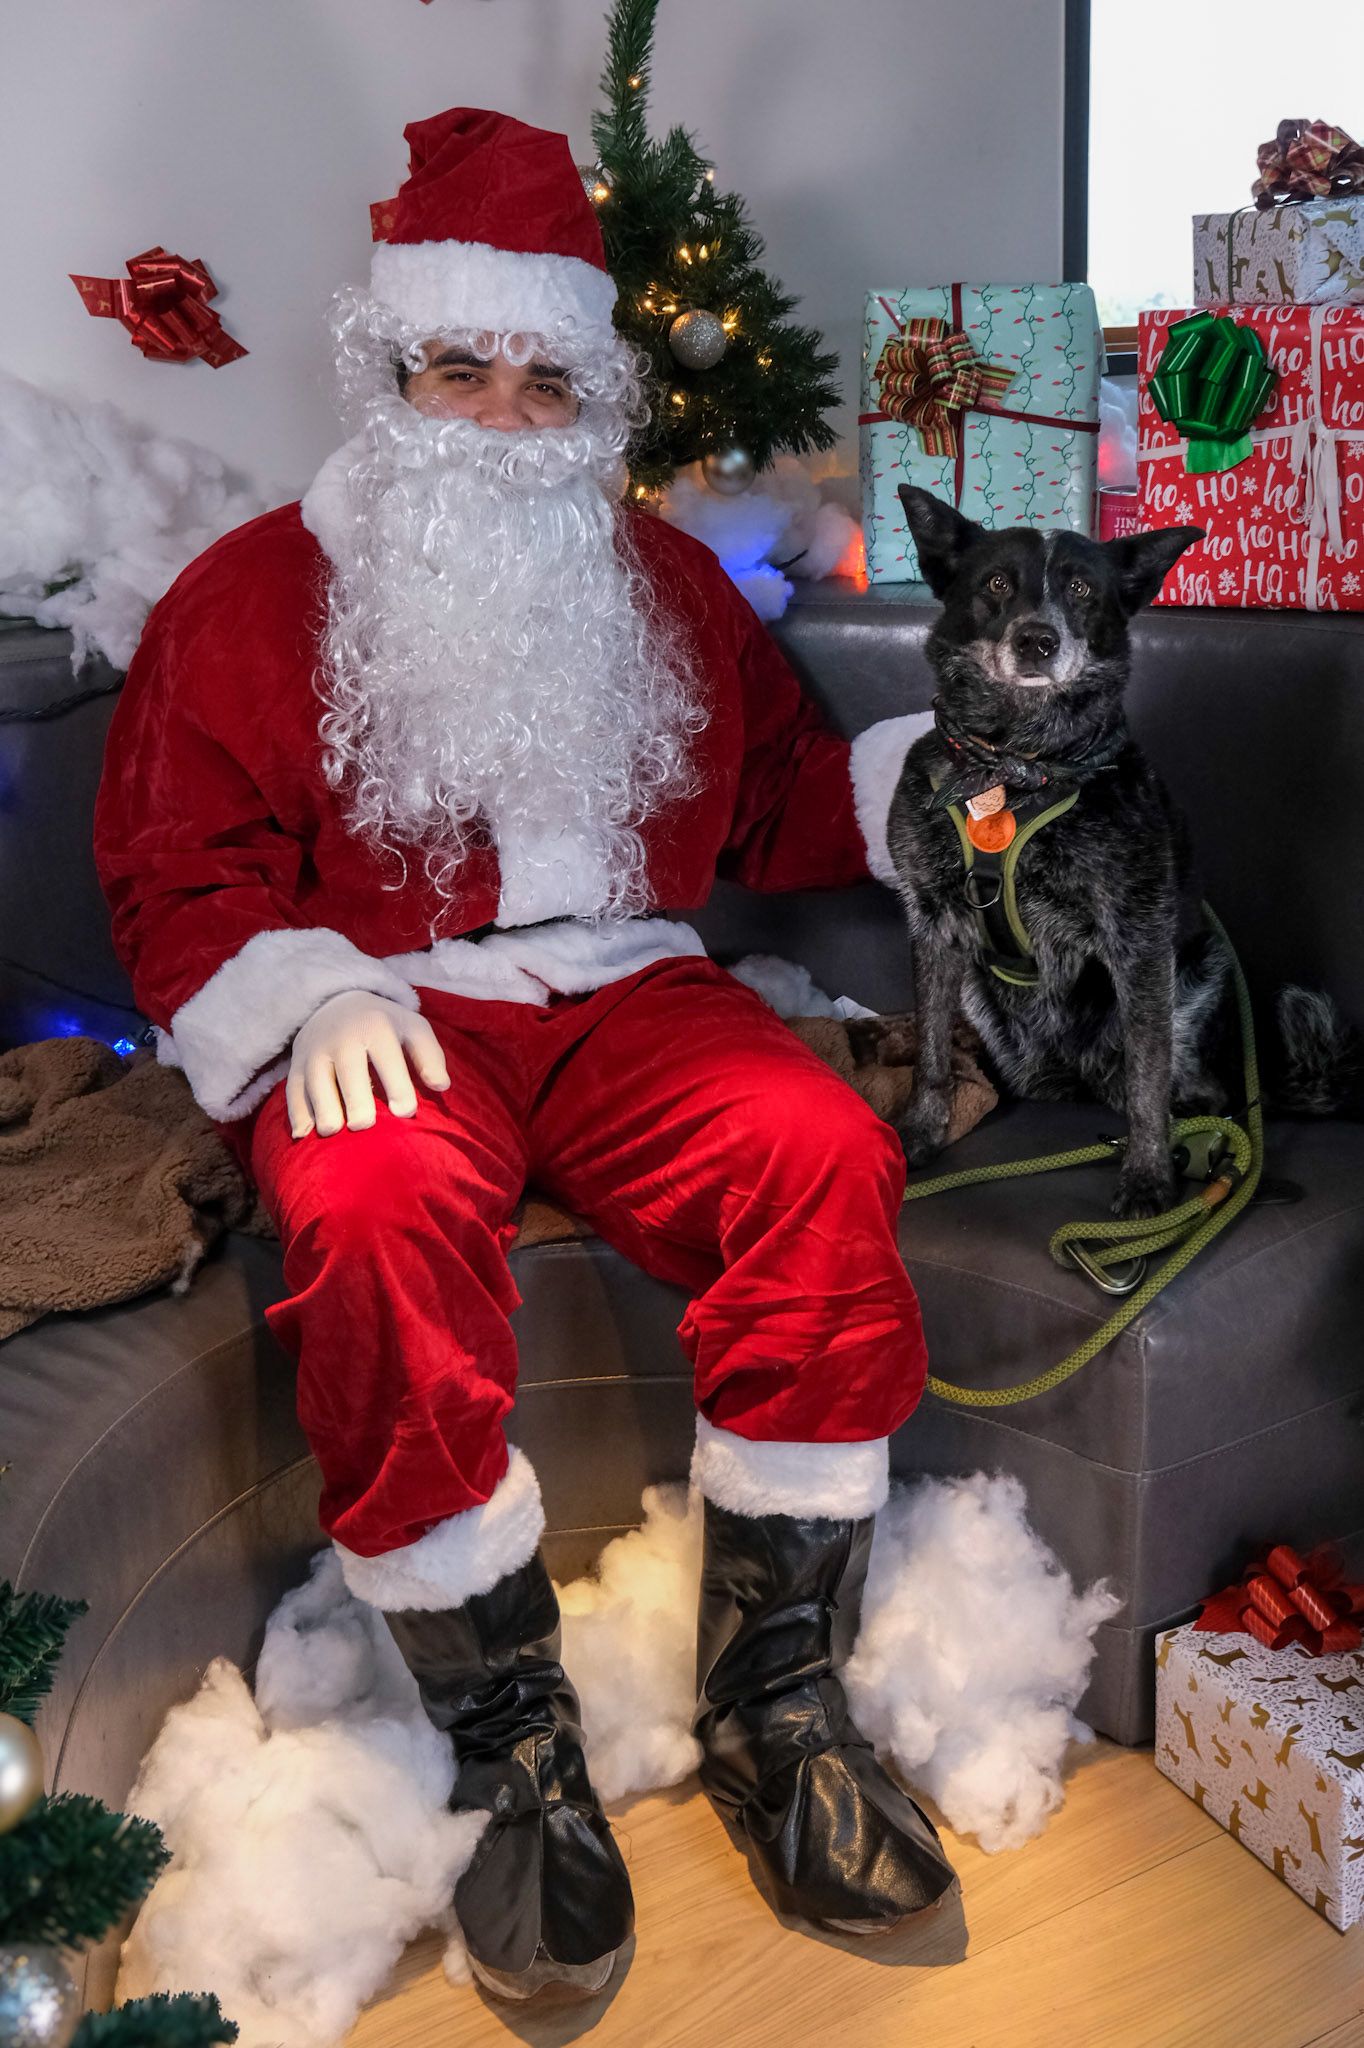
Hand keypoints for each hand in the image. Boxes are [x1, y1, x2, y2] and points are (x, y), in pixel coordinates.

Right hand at [286, 990, 449, 1138]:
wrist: (336, 1002)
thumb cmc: (384, 1025)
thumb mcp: (412, 1029)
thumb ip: (430, 1057)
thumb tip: (441, 1086)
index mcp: (375, 1027)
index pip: (388, 1061)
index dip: (399, 1089)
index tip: (406, 1113)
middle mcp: (341, 1038)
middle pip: (348, 1077)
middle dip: (356, 1104)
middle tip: (365, 1126)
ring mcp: (313, 1052)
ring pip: (315, 1087)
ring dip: (324, 1113)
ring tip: (335, 1132)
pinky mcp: (294, 1067)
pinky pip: (293, 1094)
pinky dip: (298, 1115)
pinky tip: (305, 1135)